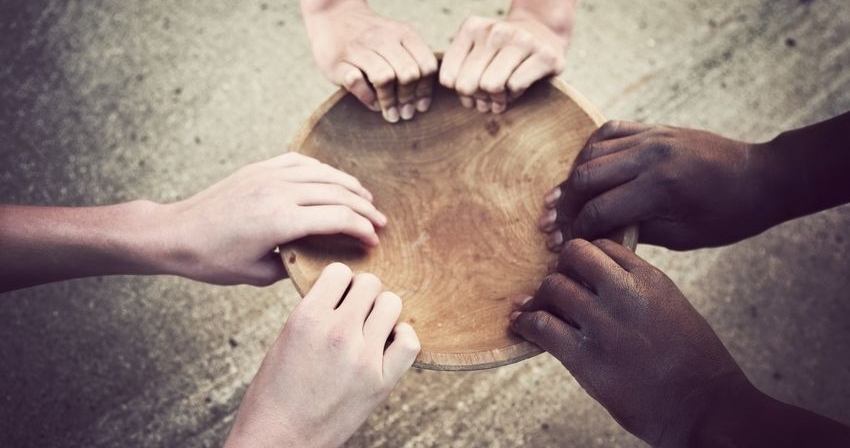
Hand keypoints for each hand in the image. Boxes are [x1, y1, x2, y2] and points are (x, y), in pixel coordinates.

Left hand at [164, 152, 386, 285]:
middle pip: (338, 194)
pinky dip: (324, 171)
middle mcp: (279, 192)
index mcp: (282, 221)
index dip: (362, 229)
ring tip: (366, 199)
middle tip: (381, 223)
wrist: (177, 233)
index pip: (338, 218)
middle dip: (365, 209)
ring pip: (324, 174)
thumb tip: (318, 261)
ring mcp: (269, 175)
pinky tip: (333, 180)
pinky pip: (302, 163)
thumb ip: (294, 265)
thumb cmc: (214, 260)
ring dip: (350, 186)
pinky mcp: (260, 168)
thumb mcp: (258, 274)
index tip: (374, 241)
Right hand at [224, 263, 419, 447]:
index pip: (340, 272)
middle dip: (362, 294)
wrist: (279, 440)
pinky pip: (410, 342)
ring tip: (371, 327)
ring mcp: (363, 357)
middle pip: (370, 284)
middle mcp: (337, 332)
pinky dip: (403, 337)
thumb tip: (343, 293)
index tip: (337, 296)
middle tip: (355, 313)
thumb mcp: (286, 339)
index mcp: (307, 318)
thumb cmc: (275, 393)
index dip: (339, 282)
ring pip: (392, 304)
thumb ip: (316, 313)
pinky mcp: (381, 382)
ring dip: (382, 312)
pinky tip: (389, 342)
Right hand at [301, 0, 437, 122]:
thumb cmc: (371, 39)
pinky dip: (367, 97)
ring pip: (384, 78)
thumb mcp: (397, 39)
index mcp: (403, 33)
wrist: (333, 17)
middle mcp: (382, 38)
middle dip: (408, 99)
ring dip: (389, 102)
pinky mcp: (337, 61)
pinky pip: (356, 82)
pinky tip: (372, 103)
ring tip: (391, 114)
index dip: (425, 90)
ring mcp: (359, 48)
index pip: (426, 65)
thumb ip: (413, 61)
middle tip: (405, 114)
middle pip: (408, 74)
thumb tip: (422, 101)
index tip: (421, 106)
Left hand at [439, 3, 571, 113]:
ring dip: (497, 97)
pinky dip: (515, 94)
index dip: (460, 92)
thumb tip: (467, 100)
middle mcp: (495, 30)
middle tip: (489, 94)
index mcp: (472, 28)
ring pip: (491, 86)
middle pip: (467, 85)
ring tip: (504, 92)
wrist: (543, 32)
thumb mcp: (475, 52)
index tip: (473, 88)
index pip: (448, 78)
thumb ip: (459, 72)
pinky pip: (515, 86)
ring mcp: (521, 40)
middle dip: (478, 97)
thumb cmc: (502, 52)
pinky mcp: (544, 55)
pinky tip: (520, 86)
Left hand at [510, 239, 748, 446]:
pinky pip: (541, 325)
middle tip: (557, 288)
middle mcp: (626, 294)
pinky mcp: (586, 357)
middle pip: (573, 256)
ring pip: (553, 287)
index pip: (602, 246)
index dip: (584, 258)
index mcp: (650, 279)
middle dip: (561, 268)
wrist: (705, 407)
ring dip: (541, 297)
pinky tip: (522, 325)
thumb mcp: (673, 309)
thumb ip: (639, 291)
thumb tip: (600, 283)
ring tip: (537, 308)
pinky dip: (526, 323)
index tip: (577, 272)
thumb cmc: (694, 363)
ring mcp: (604, 324)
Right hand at [539, 121, 771, 250]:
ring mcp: (651, 137)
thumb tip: (596, 234)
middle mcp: (651, 156)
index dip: (578, 229)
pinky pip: (609, 131)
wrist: (761, 177)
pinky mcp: (654, 128)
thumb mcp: (684, 236)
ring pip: (591, 152)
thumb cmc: (729, 215)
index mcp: (661, 187)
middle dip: (565, 204)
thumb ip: (637, 231)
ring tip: (564, 201)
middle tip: (553, 223)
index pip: (600, 209)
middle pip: (585, 176)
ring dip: (573, 178)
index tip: (566, 244)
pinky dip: (589, 150)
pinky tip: (584, 169)